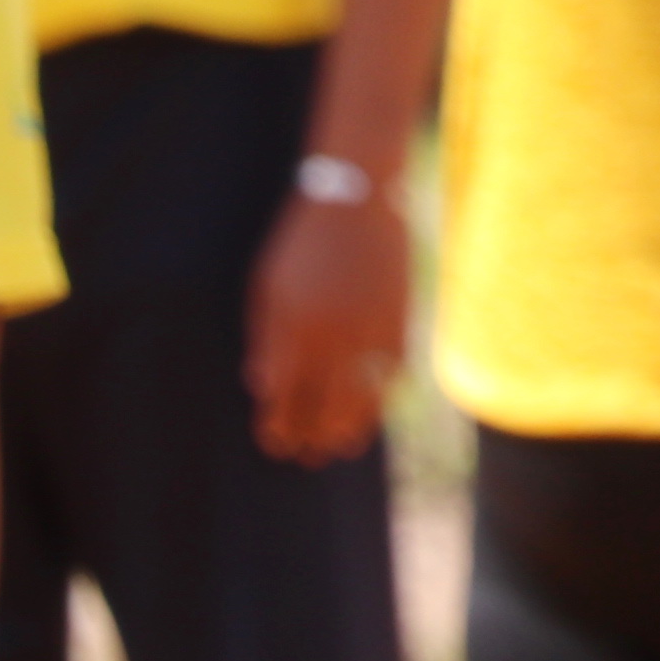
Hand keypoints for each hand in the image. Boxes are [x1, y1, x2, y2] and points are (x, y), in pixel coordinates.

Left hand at [240, 189, 408, 464]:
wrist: (356, 203)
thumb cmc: (302, 245)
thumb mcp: (268, 287)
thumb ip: (266, 338)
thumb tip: (260, 385)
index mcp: (293, 327)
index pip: (283, 395)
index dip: (279, 425)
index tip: (277, 445)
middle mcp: (332, 335)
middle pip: (321, 404)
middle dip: (313, 435)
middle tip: (307, 457)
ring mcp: (369, 330)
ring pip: (360, 396)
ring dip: (350, 428)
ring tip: (341, 448)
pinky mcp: (398, 321)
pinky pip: (391, 373)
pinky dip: (381, 397)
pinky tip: (372, 413)